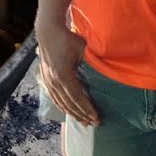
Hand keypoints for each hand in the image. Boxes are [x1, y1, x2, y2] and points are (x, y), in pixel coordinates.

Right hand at [36, 11, 98, 125]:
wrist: (48, 31)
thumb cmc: (67, 38)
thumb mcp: (82, 49)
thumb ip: (93, 62)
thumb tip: (108, 73)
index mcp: (63, 75)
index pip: (77, 97)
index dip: (87, 109)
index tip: (96, 118)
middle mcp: (54, 81)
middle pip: (69, 104)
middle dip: (82, 115)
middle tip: (93, 123)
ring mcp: (48, 81)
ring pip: (60, 103)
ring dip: (72, 113)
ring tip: (83, 121)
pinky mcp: (46, 79)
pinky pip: (54, 97)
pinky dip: (62, 106)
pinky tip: (69, 111)